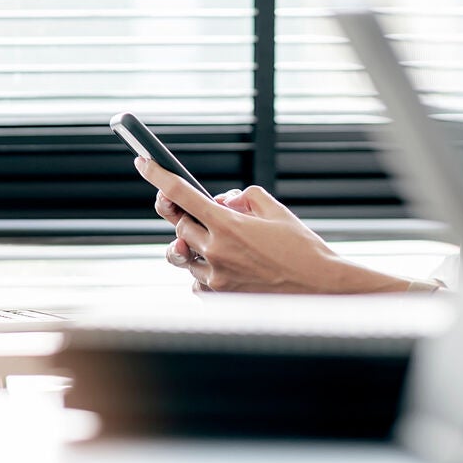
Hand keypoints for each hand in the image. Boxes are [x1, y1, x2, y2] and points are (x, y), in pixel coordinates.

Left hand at [139, 158, 409, 293]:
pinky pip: (195, 281)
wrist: (320, 288)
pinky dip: (204, 270)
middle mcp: (215, 252)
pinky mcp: (218, 299)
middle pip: (176, 224)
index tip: (143, 163)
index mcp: (228, 225)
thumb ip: (243, 197)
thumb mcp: (275, 210)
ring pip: (181, 255)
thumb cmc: (301, 247)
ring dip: (191, 244)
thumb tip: (222, 201)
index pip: (181, 193)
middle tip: (195, 208)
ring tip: (217, 242)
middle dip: (182, 212)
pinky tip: (227, 267)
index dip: (157, 175)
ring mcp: (214, 279)